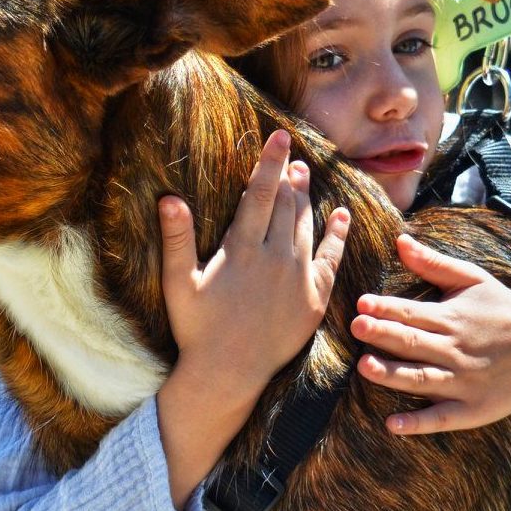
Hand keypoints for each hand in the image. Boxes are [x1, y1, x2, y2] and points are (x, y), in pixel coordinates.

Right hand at [155, 129, 348, 506]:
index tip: (279, 137)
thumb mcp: (179, 283)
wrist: (229, 373)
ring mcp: (298, 278)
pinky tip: (340, 216)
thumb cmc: (197, 329)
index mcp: (242, 249)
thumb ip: (177, 239)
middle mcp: (276, 258)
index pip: (260, 194)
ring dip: (306, 199)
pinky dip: (337, 235)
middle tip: (291, 156)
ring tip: (305, 176)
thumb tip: (169, 198)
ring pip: (307, 227)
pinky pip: (331, 259)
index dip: (270, 163)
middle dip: (289, 177)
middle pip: (286, 206)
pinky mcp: (314, 299)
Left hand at [352, 234, 510, 434]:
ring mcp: (464, 381)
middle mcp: (455, 350)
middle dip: (383, 335)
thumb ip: (433, 263)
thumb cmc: (501, 306)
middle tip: (357, 327)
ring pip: (422, 379)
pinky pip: (442, 417)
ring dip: (393, 374)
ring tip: (365, 367)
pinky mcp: (473, 408)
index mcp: (451, 318)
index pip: (412, 313)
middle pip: (413, 343)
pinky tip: (393, 425)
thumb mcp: (471, 279)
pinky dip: (419, 423)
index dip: (386, 308)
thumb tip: (399, 240)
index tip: (362, 304)